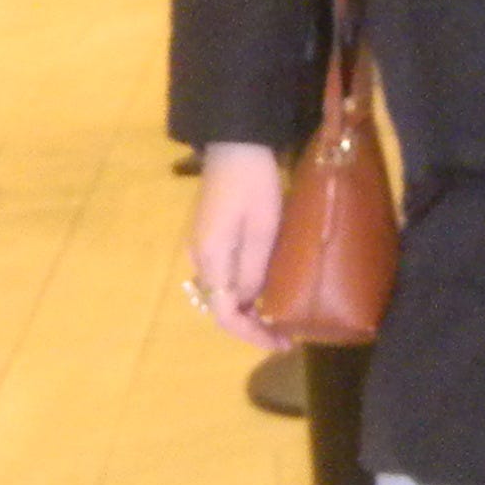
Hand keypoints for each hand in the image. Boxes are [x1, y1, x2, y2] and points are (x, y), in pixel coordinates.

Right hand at [188, 143, 291, 349]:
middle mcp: (200, 257)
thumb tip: (252, 304)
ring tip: (279, 316)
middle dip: (251, 325)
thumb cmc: (254, 184)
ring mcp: (202, 245)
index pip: (225, 314)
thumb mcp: (263, 229)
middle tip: (285, 333)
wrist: (236, 142)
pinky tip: (265, 289)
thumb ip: (255, 270)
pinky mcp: (210, 234)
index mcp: (211, 259)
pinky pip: (224, 273)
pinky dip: (243, 289)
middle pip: (220, 305)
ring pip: (222, 290)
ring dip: (247, 309)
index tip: (281, 342)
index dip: (252, 334)